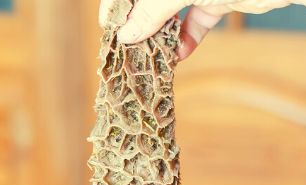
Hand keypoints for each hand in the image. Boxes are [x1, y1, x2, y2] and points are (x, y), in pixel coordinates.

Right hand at [99, 0, 290, 59]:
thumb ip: (152, 10)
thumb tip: (124, 35)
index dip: (116, 6)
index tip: (109, 30)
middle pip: (149, 1)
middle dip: (140, 24)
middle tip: (130, 51)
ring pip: (171, 11)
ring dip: (162, 35)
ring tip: (152, 57)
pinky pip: (196, 20)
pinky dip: (189, 38)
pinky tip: (180, 55)